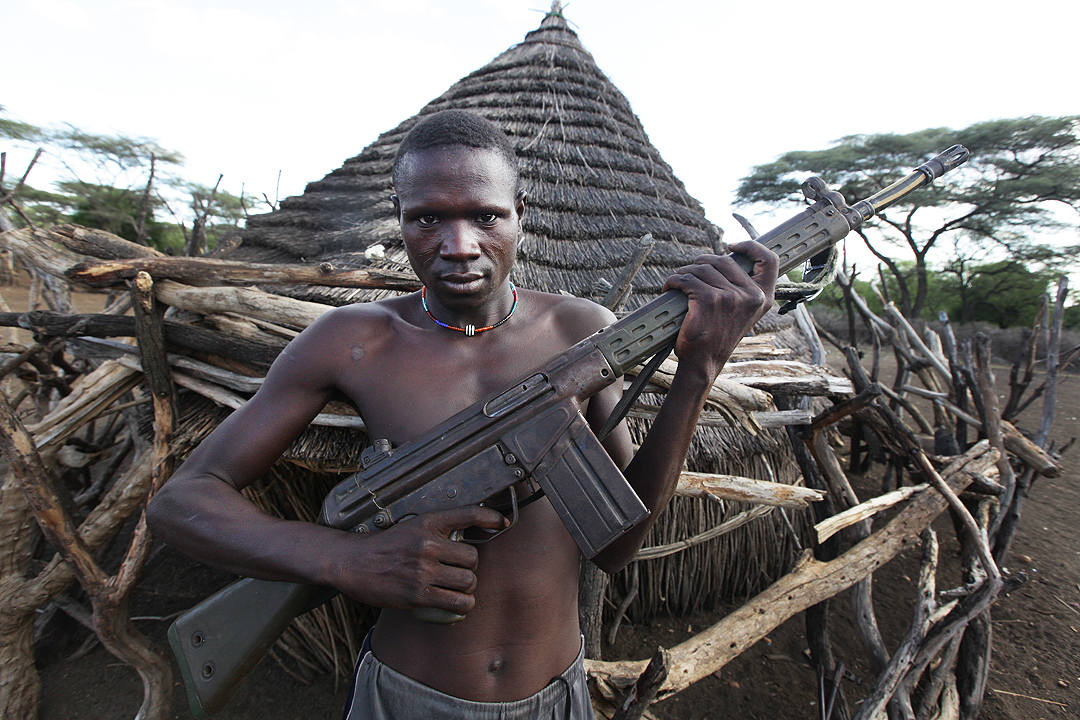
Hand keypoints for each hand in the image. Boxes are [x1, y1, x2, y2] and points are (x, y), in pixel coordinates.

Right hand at [327, 505, 507, 615]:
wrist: (353, 563)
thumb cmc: (384, 546)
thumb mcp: (410, 527)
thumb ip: (437, 531)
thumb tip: (467, 538)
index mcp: (426, 523)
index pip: (466, 514)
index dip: (489, 517)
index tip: (501, 522)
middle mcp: (427, 544)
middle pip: (472, 558)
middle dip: (469, 567)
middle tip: (458, 570)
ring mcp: (423, 570)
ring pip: (468, 581)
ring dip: (467, 587)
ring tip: (458, 588)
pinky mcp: (418, 594)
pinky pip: (456, 602)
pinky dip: (463, 605)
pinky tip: (458, 602)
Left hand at [662, 241, 777, 377]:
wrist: (704, 362)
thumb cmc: (718, 336)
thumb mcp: (742, 312)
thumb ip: (741, 289)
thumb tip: (724, 261)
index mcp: (763, 298)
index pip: (769, 260)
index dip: (751, 246)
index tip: (733, 245)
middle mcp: (750, 296)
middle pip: (723, 260)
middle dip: (702, 263)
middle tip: (691, 275)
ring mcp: (730, 297)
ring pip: (700, 268)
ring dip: (684, 274)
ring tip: (679, 285)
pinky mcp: (708, 300)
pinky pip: (685, 279)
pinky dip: (673, 281)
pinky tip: (670, 289)